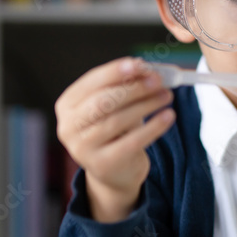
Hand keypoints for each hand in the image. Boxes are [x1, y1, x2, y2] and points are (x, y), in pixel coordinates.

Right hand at [55, 57, 175, 221]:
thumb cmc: (114, 131)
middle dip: (133, 88)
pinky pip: (133, 141)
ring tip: (167, 95)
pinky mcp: (103, 164)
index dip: (116, 71)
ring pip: (118, 120)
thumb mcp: (113, 107)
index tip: (140, 64)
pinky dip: (153, 127)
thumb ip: (123, 87)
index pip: (91, 82)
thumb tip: (147, 69)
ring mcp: (83, 148)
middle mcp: (69, 127)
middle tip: (158, 81)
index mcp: (68, 105)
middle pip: (103, 101)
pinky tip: (169, 116)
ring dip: (146, 104)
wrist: (114, 171)